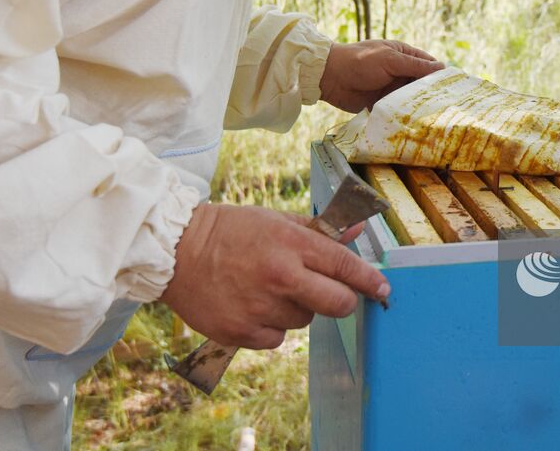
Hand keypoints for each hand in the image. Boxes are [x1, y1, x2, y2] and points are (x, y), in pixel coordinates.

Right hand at [159, 203, 388, 349]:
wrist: (176, 251)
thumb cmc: (231, 231)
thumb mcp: (277, 221)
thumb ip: (320, 231)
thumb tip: (358, 233)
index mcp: (292, 243)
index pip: (346, 266)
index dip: (370, 280)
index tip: (383, 289)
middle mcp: (280, 276)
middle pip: (338, 303)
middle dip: (343, 301)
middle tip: (333, 295)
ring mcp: (260, 307)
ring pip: (305, 320)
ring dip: (297, 308)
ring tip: (269, 288)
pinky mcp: (241, 332)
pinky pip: (277, 338)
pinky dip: (271, 326)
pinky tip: (252, 305)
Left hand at [319, 39, 443, 112]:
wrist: (330, 77)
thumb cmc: (360, 61)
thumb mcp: (390, 60)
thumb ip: (415, 66)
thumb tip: (442, 67)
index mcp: (403, 55)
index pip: (429, 65)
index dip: (441, 76)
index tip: (457, 88)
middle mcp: (400, 71)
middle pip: (422, 84)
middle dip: (433, 94)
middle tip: (450, 108)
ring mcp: (392, 88)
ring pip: (412, 98)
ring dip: (420, 106)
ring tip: (438, 118)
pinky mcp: (383, 103)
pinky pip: (399, 109)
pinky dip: (407, 115)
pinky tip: (418, 124)